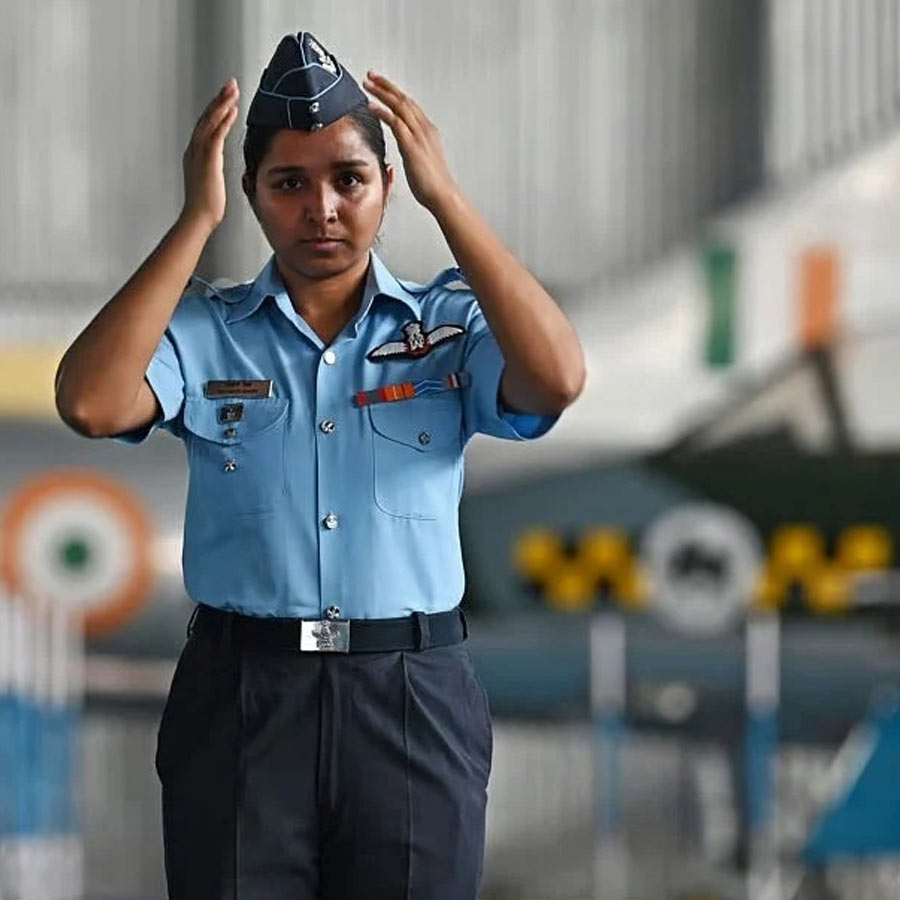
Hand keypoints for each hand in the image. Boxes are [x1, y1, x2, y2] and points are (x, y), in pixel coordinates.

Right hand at [180, 78, 239, 232]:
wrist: (198, 218)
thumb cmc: (205, 207)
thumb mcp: (210, 183)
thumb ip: (211, 171)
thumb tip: (215, 169)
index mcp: (195, 155)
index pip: (205, 127)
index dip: (215, 111)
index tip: (225, 100)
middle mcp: (194, 150)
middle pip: (206, 118)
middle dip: (218, 100)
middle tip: (229, 85)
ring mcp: (199, 154)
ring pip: (210, 121)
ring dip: (222, 104)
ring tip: (232, 90)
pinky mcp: (208, 160)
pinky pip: (216, 135)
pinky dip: (223, 120)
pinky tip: (232, 110)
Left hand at [363, 71, 458, 211]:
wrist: (442, 195)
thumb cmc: (433, 185)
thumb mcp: (422, 161)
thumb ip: (413, 150)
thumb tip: (407, 150)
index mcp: (428, 132)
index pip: (410, 106)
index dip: (395, 93)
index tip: (383, 85)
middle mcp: (425, 129)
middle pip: (404, 99)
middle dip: (387, 85)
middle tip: (372, 75)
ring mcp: (419, 135)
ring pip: (399, 105)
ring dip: (382, 92)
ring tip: (367, 84)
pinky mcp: (411, 145)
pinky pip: (395, 121)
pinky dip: (382, 111)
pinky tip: (371, 105)